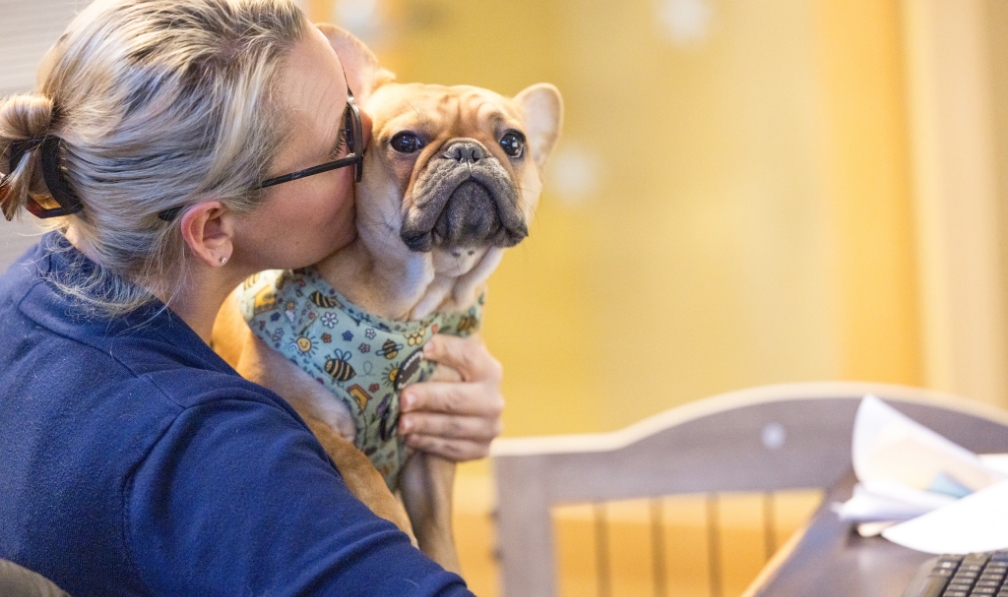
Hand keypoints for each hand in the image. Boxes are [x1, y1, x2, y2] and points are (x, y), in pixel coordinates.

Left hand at [398, 334, 503, 460]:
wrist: (464, 417)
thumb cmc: (448, 381)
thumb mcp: (448, 363)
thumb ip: (434, 351)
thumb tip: (408, 338)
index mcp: (488, 368)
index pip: (468, 355)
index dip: (445, 351)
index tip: (421, 349)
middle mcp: (493, 397)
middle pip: (458, 397)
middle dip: (428, 397)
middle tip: (403, 399)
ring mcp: (490, 426)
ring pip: (454, 426)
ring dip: (425, 424)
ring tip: (401, 423)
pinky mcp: (481, 448)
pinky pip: (454, 448)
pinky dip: (430, 443)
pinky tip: (411, 438)